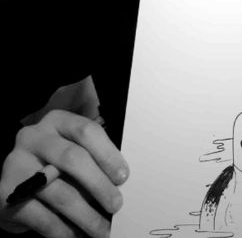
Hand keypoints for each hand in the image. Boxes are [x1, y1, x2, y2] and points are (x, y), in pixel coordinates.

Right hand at [0, 109, 128, 237]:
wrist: (15, 182)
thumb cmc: (57, 163)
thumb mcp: (74, 149)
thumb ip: (93, 158)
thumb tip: (119, 183)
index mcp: (57, 121)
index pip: (86, 131)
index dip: (108, 154)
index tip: (123, 176)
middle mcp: (34, 138)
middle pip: (73, 159)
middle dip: (99, 185)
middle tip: (116, 204)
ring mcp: (17, 165)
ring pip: (59, 193)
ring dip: (86, 215)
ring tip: (102, 229)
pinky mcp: (5, 195)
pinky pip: (42, 217)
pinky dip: (64, 230)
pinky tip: (77, 236)